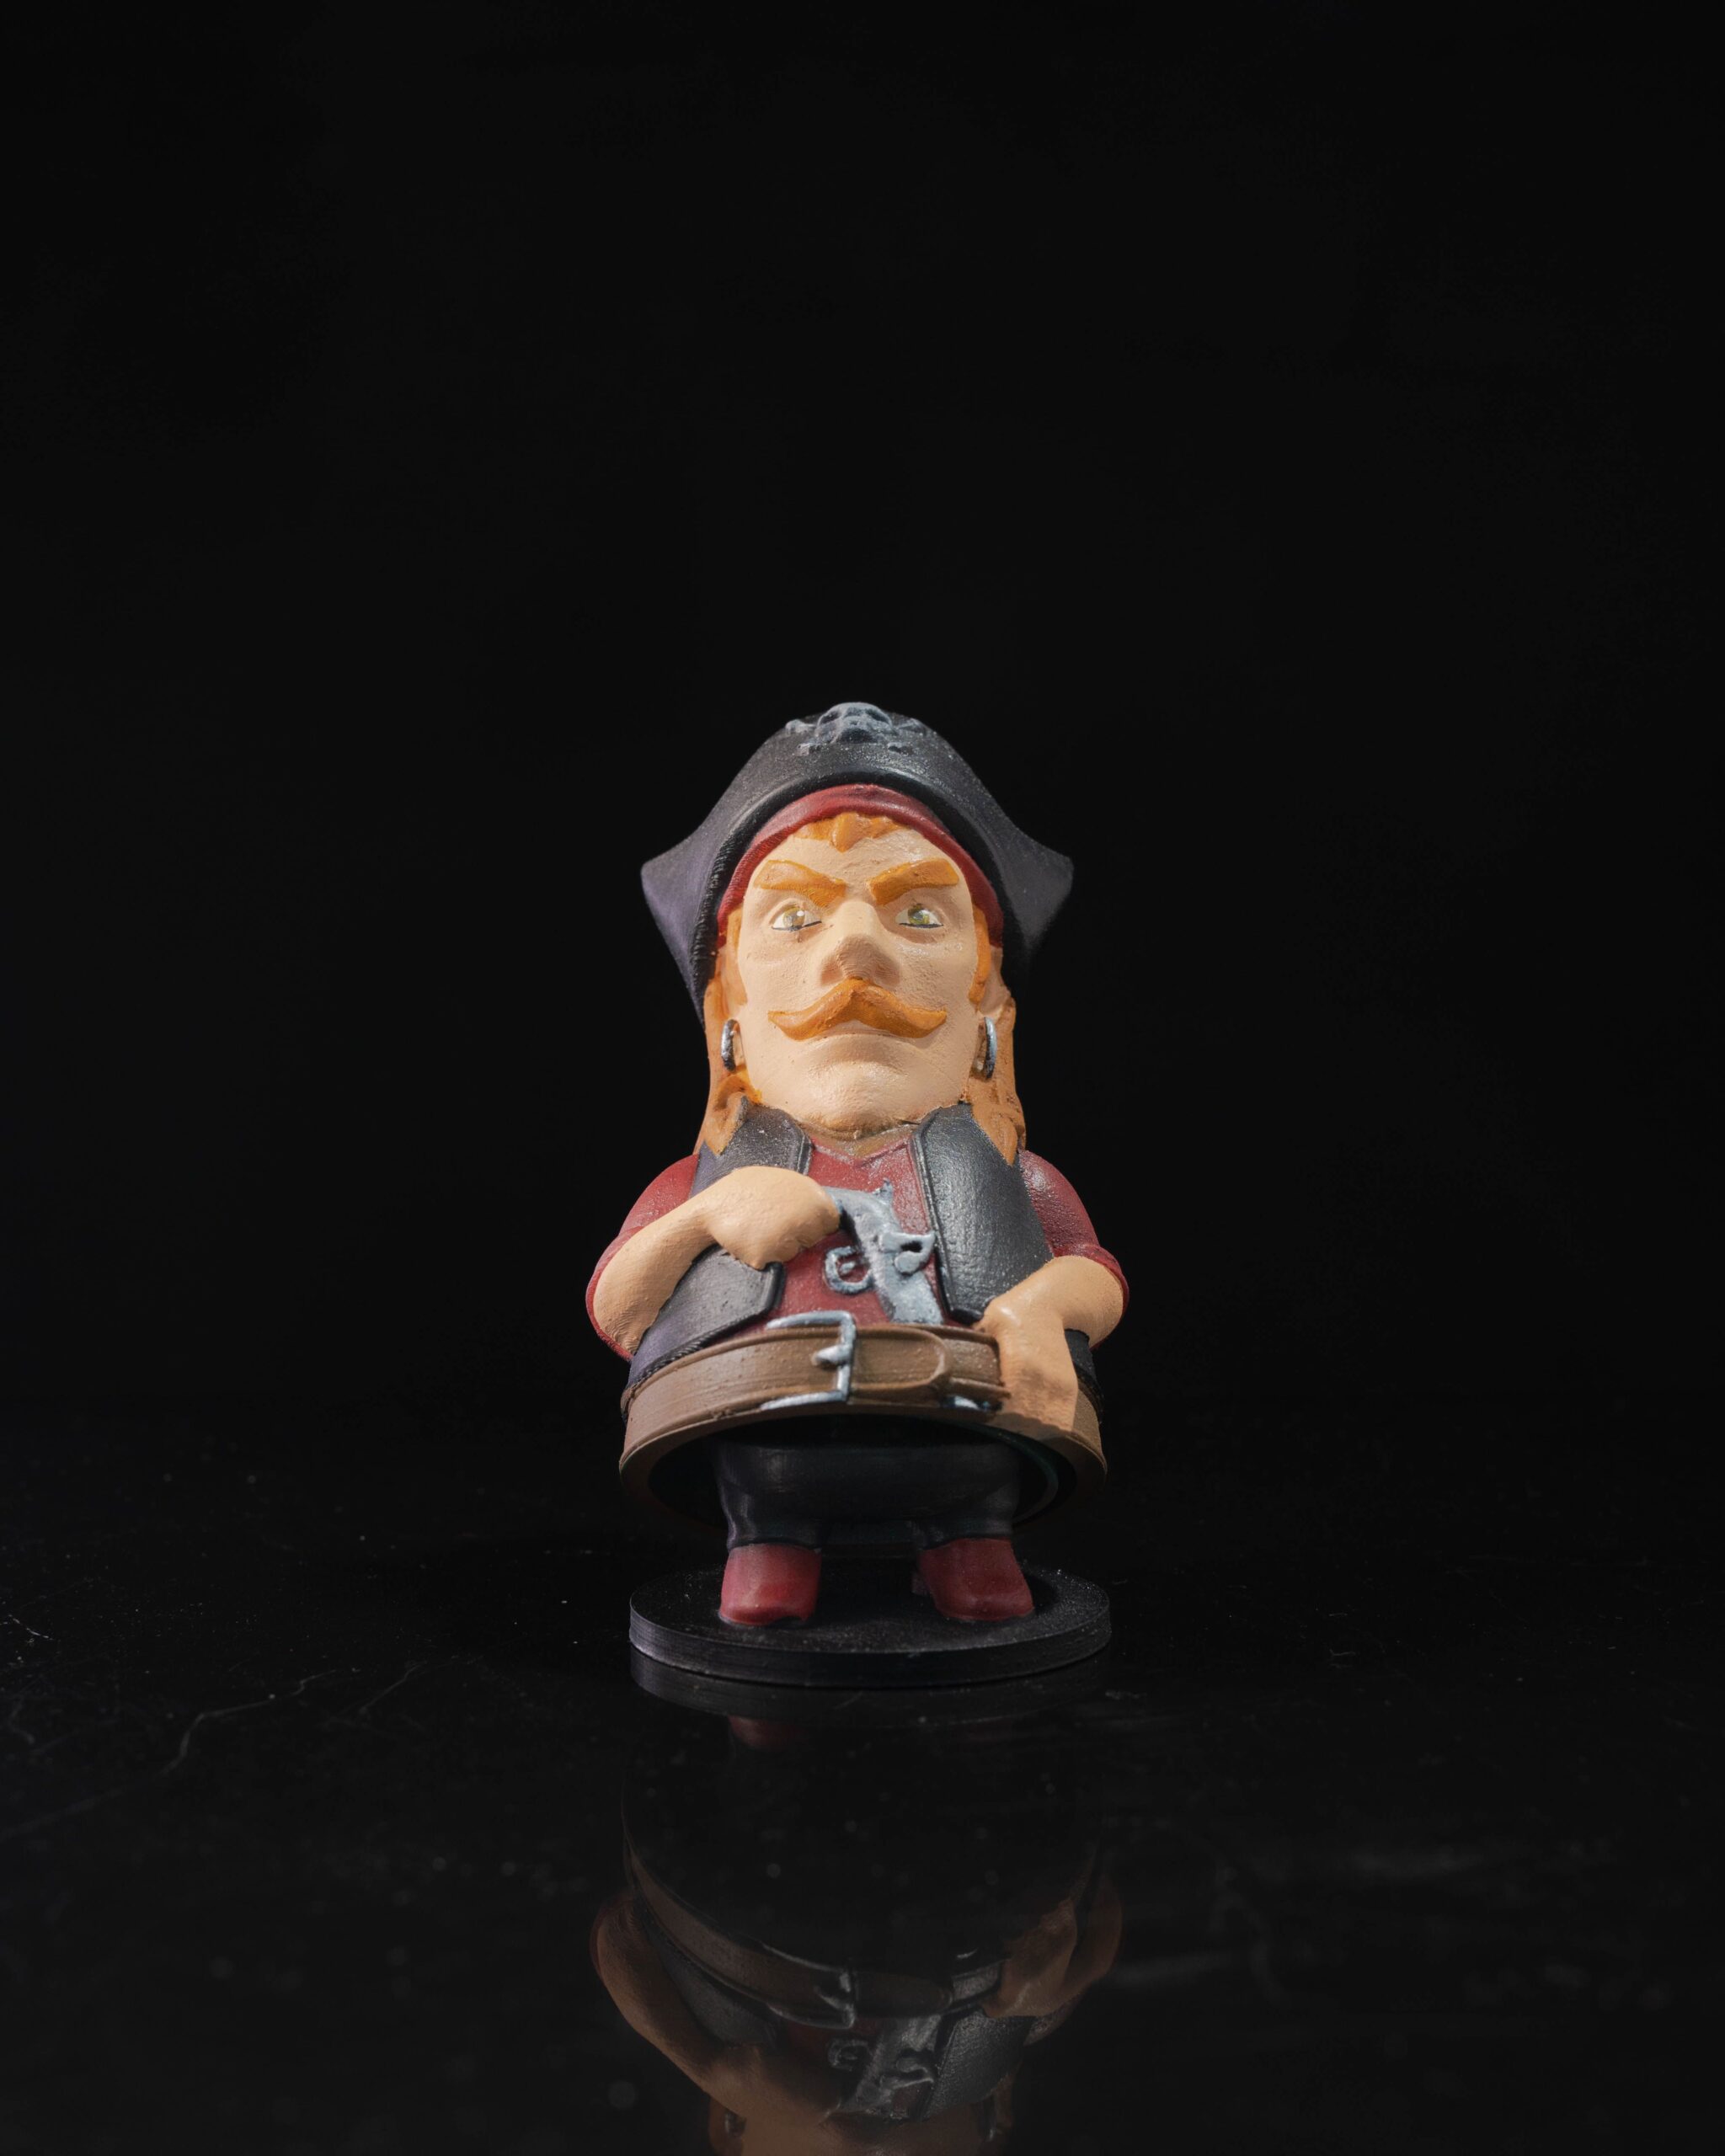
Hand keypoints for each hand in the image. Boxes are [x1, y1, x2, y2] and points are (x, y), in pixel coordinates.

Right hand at [695, 1166, 840, 1270]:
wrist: (709, 1209)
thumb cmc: (743, 1191)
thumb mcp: (777, 1178)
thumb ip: (802, 1192)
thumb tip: (819, 1207)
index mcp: (813, 1196)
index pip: (830, 1221)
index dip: (815, 1224)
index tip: (801, 1224)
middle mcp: (805, 1217)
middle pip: (814, 1240)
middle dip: (798, 1237)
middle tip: (774, 1226)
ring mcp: (786, 1237)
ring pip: (794, 1253)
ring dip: (780, 1248)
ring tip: (760, 1230)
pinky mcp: (768, 1254)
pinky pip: (774, 1262)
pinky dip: (763, 1256)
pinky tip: (750, 1240)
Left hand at [977, 1270, 1079, 1436]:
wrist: (1049, 1305)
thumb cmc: (1012, 1314)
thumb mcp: (987, 1324)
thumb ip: (974, 1349)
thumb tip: (952, 1369)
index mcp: (1020, 1365)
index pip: (1007, 1409)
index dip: (993, 1417)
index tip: (982, 1415)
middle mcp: (1042, 1378)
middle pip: (1024, 1422)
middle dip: (1008, 1427)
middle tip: (994, 1421)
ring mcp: (1059, 1385)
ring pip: (1043, 1426)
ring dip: (1027, 1430)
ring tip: (1012, 1424)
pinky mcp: (1069, 1388)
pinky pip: (1061, 1422)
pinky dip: (1046, 1428)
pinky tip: (1031, 1424)